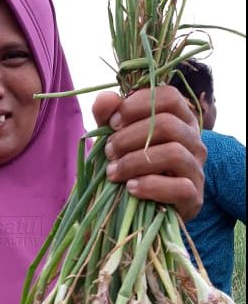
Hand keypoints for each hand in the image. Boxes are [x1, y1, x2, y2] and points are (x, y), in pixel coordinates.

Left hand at [92, 86, 206, 220]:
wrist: (137, 207)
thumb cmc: (127, 165)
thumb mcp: (114, 138)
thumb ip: (107, 116)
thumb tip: (105, 98)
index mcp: (178, 119)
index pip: (168, 96)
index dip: (137, 105)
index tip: (111, 123)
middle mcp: (194, 141)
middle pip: (168, 124)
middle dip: (129, 137)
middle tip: (108, 152)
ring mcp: (197, 169)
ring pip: (174, 153)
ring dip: (135, 162)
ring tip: (113, 172)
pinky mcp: (194, 197)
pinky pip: (180, 187)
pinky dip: (150, 186)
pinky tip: (130, 188)